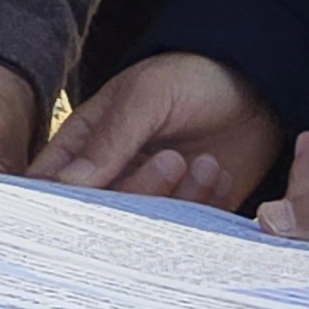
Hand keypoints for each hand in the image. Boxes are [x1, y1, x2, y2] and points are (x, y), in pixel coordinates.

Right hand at [29, 51, 281, 209]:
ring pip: (145, 227)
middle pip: (103, 213)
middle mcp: (114, 177)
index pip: (52, 183)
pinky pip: (187, 231)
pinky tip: (218, 170)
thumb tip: (66, 184)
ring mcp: (152, 198)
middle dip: (140, 191)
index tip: (84, 203)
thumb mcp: (147, 96)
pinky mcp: (191, 213)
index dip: (56, 201)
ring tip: (205, 161)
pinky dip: (205, 205)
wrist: (255, 87)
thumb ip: (110, 139)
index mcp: (86, 144)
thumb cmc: (191, 77)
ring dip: (179, 197)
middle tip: (172, 158)